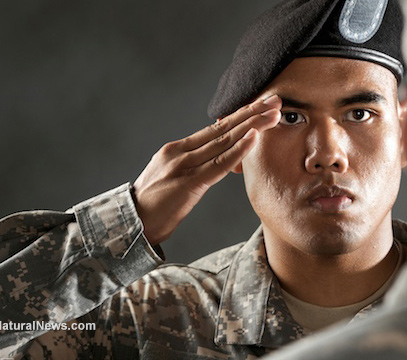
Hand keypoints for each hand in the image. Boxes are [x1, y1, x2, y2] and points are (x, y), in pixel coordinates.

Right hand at [132, 95, 281, 244]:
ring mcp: (183, 166)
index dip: (241, 115)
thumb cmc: (153, 205)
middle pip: (223, 128)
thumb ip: (192, 165)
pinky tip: (254, 138)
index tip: (261, 104)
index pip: (215, 128)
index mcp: (177, 148)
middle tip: (275, 99)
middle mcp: (180, 152)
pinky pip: (218, 164)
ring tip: (273, 114)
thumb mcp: (172, 177)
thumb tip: (215, 160)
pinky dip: (238, 150)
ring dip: (252, 126)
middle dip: (252, 113)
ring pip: (224, 141)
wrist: (131, 224)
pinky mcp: (188, 184)